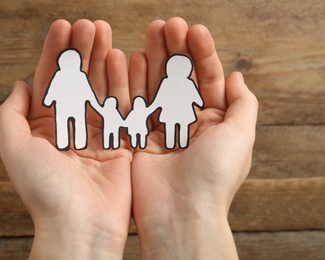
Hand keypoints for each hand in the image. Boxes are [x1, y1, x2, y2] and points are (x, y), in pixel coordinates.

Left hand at [0, 19, 131, 258]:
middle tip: (90, 24)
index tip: (63, 26)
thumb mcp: (15, 148)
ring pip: (102, 88)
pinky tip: (126, 59)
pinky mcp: (122, 142)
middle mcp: (72, 127)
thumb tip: (19, 85)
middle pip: (78, 80)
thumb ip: (11, 114)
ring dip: (103, 60)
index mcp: (45, 127)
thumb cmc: (45, 189)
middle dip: (82, 51)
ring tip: (106, 33)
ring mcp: (99, 134)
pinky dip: (125, 83)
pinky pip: (125, 107)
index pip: (50, 81)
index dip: (55, 53)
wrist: (81, 225)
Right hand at [129, 18, 257, 258]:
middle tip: (166, 24)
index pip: (209, 78)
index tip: (192, 29)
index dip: (202, 53)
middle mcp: (188, 124)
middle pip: (181, 79)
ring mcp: (163, 130)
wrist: (180, 212)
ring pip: (158, 87)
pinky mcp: (140, 138)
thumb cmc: (214, 175)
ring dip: (155, 60)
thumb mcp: (241, 135)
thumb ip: (243, 104)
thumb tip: (237, 75)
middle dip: (176, 50)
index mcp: (215, 122)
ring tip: (150, 33)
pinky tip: (133, 58)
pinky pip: (137, 105)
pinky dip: (134, 83)